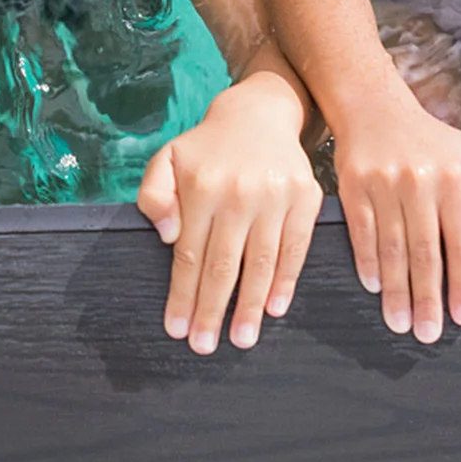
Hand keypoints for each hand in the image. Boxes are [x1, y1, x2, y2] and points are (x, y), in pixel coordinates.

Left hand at [137, 81, 321, 352]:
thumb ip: (154, 194)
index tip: (176, 329)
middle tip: (203, 346)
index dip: (183, 294)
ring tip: (240, 340)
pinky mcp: (306, 198)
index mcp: (202, 186)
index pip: (190, 253)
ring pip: (261, 263)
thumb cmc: (206, 148)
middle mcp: (239, 193)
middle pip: (224, 265)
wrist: (258, 114)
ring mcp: (276, 196)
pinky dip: (286, 281)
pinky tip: (274, 309)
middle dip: (212, 311)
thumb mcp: (167, 158)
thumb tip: (167, 236)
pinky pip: (295, 248)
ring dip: (250, 307)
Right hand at [336, 106, 460, 342]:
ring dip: (396, 289)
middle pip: (426, 252)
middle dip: (426, 298)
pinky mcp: (352, 184)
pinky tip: (374, 286)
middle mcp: (419, 182)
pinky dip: (367, 260)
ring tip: (400, 323)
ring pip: (392, 246)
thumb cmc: (429, 135)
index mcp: (453, 177)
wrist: (372, 105)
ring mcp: (384, 183)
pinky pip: (361, 230)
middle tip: (429, 334)